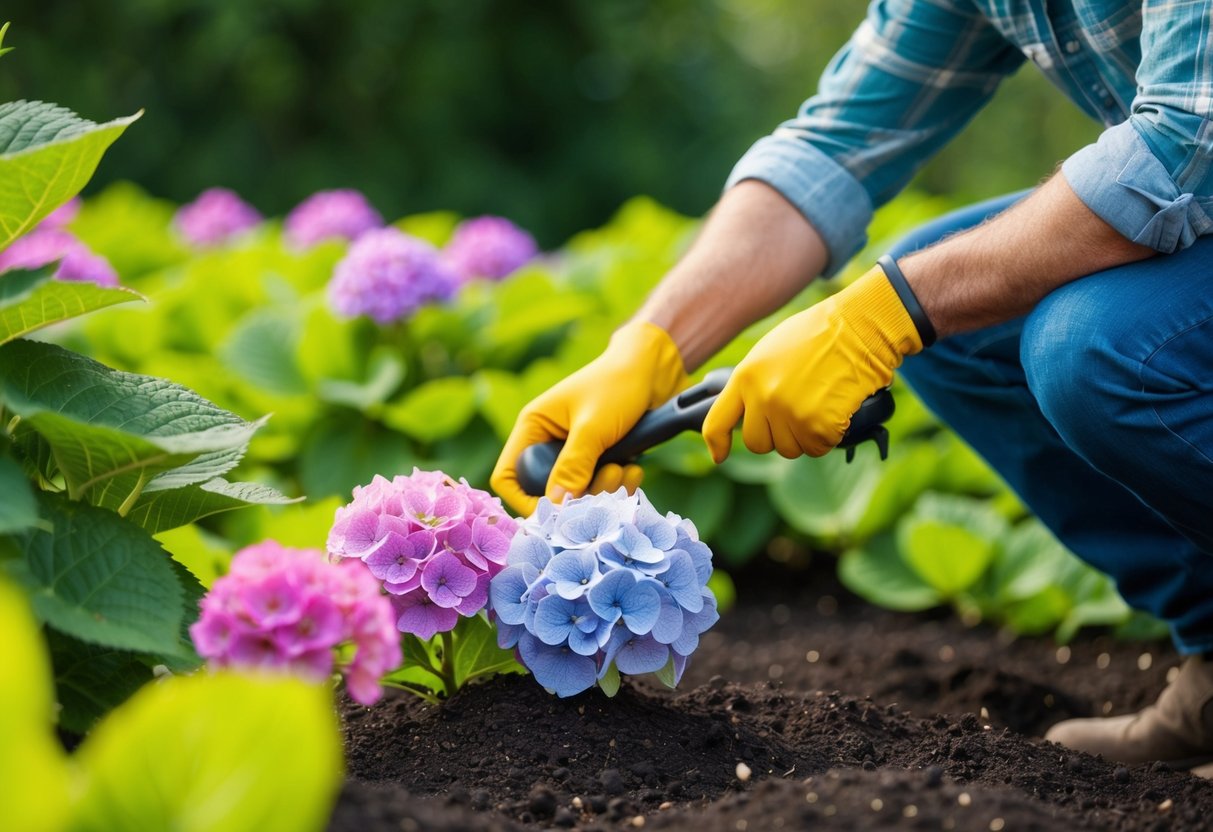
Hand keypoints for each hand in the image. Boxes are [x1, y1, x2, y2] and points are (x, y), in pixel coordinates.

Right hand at [491, 321, 688, 515]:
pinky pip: (604, 489)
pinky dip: (621, 485)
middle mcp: (550, 443)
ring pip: (580, 494)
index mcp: (534, 428)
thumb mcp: (593, 425)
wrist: (656, 368)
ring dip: (605, 489)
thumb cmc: (618, 384)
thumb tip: (555, 506)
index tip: (557, 512)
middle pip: (548, 493)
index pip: (509, 477)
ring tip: (624, 468)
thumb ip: (574, 465)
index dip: (526, 500)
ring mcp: (577, 454)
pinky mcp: (602, 460)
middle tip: (608, 478)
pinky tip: (635, 468)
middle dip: (579, 495)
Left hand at [702, 264, 923, 460]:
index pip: (716, 422)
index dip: (717, 443)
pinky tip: (835, 410)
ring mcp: (788, 413)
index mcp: (745, 376)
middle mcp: (762, 398)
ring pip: (789, 449)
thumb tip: (749, 411)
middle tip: (798, 412)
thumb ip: (754, 382)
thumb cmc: (819, 335)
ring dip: (805, 436)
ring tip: (820, 403)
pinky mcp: (816, 426)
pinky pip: (817, 448)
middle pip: (757, 443)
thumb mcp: (771, 351)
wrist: (858, 328)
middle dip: (777, 435)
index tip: (720, 455)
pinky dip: (828, 436)